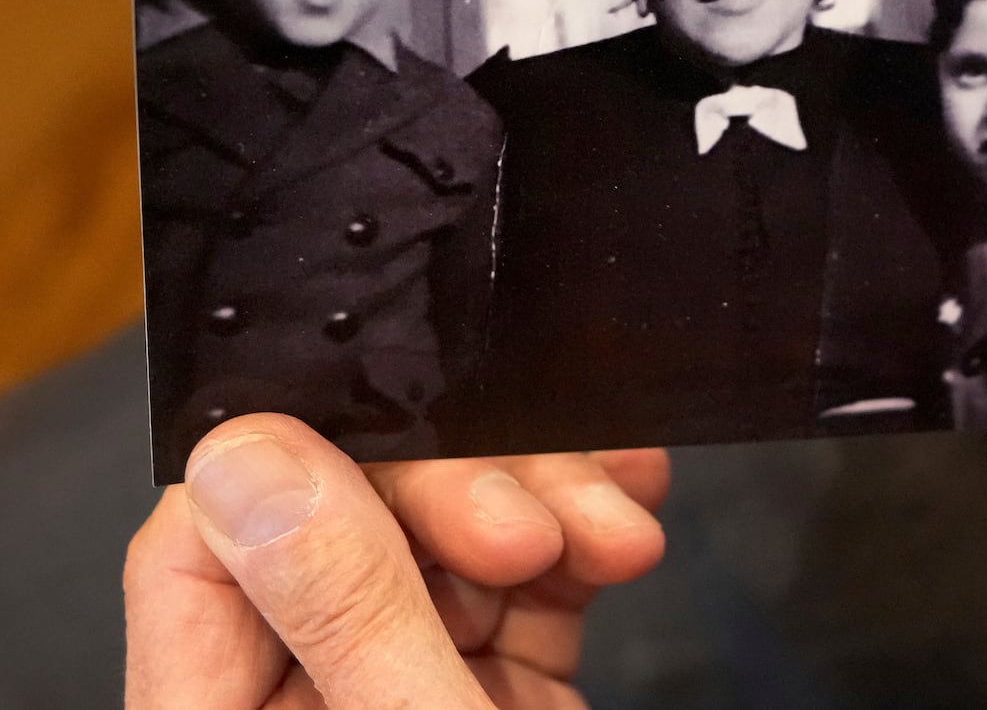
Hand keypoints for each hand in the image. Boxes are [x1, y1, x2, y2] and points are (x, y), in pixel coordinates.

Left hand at [125, 414, 667, 707]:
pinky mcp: (488, 695)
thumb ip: (345, 613)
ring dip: (545, 506)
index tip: (430, 463)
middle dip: (462, 497)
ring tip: (623, 527)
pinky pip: (518, 587)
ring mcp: (396, 698)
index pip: (201, 555)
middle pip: (338, 527)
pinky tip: (627, 517)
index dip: (307, 474)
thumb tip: (252, 459)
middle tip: (545, 526)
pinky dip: (579, 542)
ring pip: (439, 540)